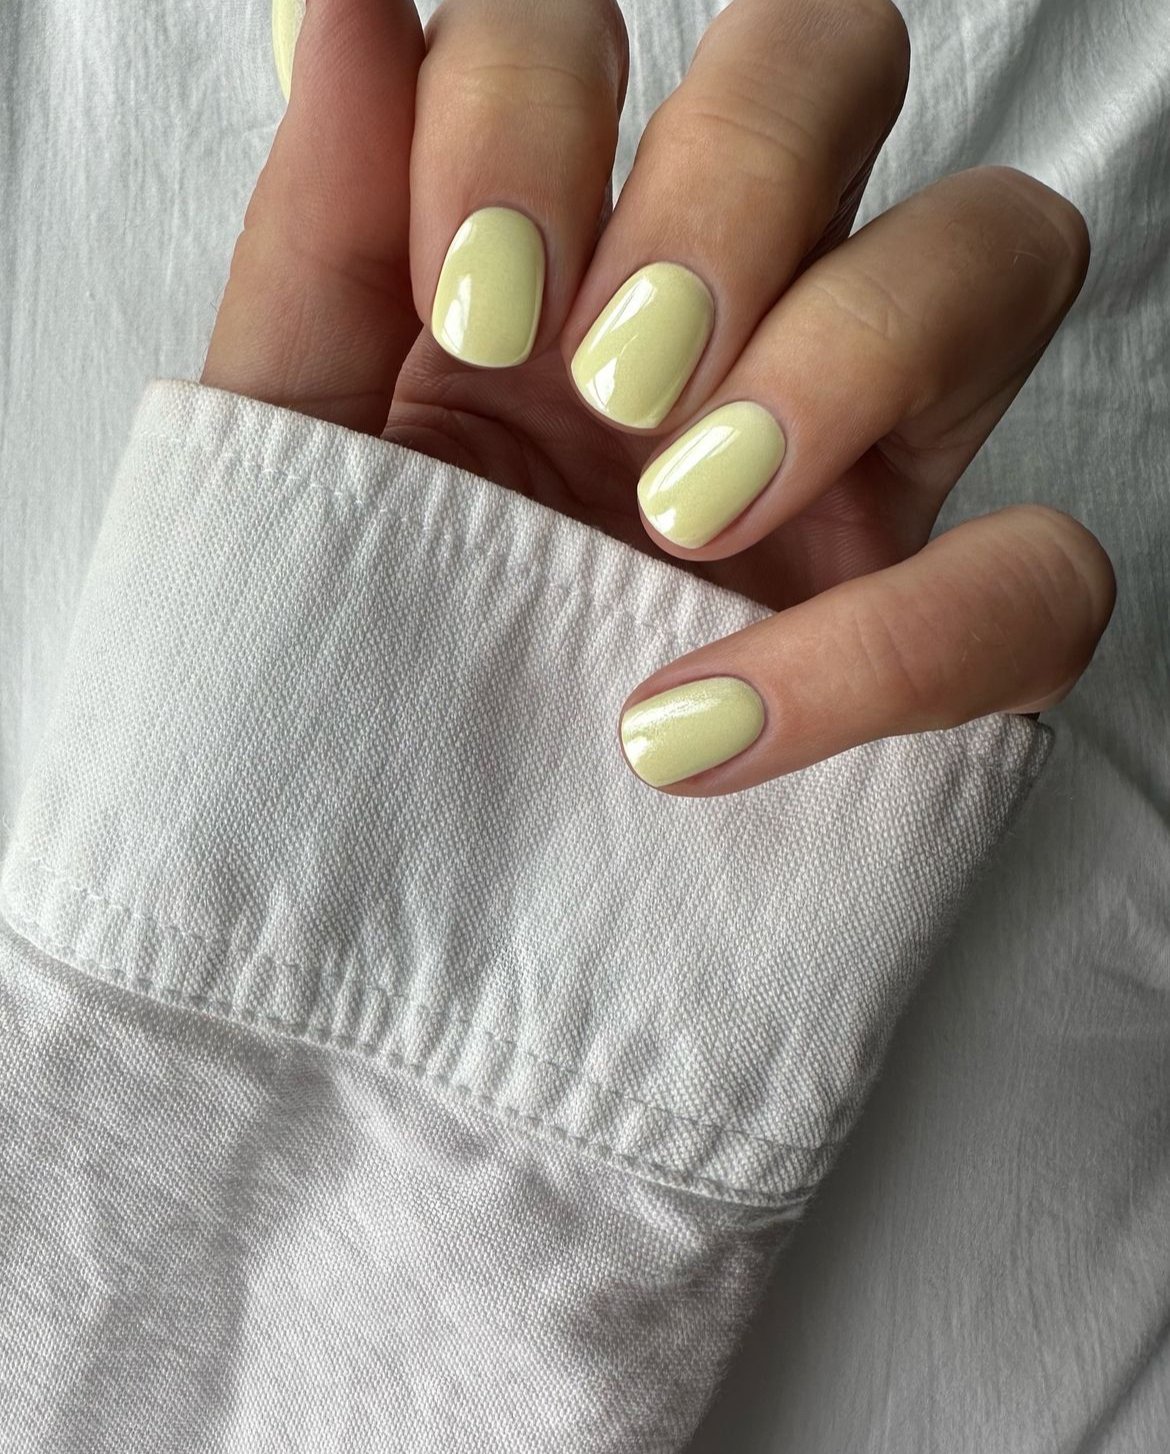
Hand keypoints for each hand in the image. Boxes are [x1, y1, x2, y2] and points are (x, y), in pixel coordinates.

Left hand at [202, 0, 1114, 794]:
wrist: (398, 891)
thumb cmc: (355, 656)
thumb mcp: (303, 452)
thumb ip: (323, 237)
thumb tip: (342, 0)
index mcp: (560, 257)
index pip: (594, 35)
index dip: (538, 110)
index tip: (477, 308)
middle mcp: (730, 316)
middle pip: (838, 60)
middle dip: (730, 188)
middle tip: (614, 384)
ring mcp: (866, 462)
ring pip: (1006, 242)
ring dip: (852, 350)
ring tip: (683, 518)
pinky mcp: (947, 634)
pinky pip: (1048, 576)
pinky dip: (891, 648)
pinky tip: (701, 729)